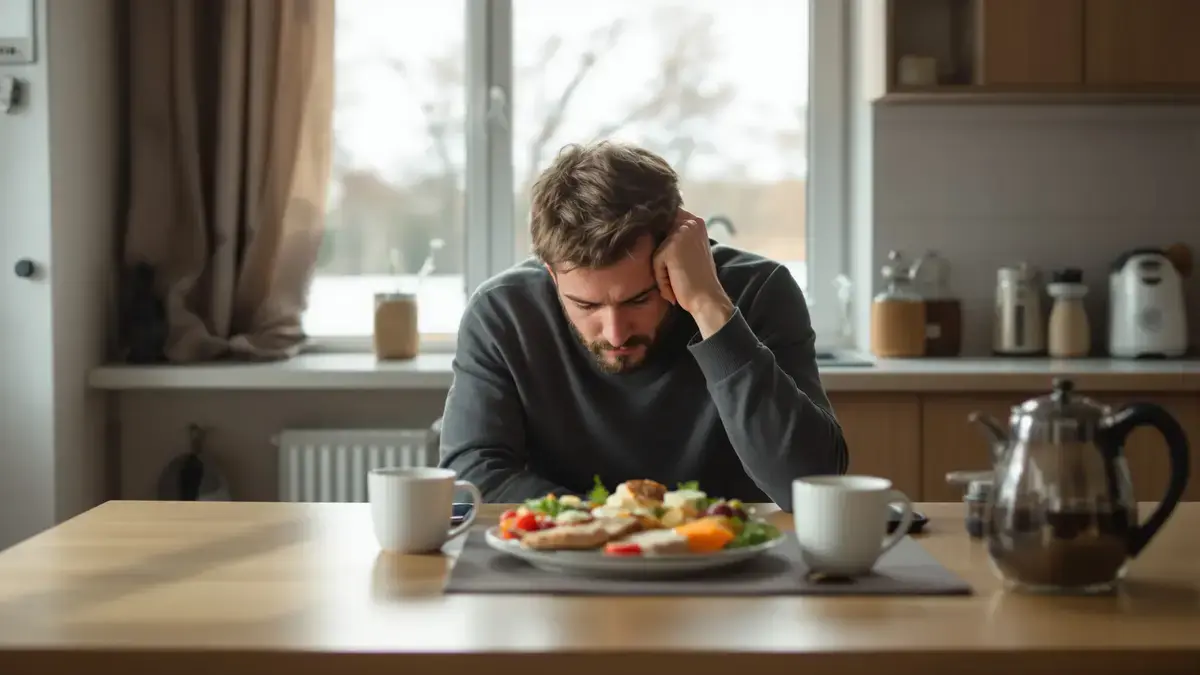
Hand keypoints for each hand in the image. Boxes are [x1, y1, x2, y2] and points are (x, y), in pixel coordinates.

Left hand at [653, 209, 733, 337]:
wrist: (706, 299)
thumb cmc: (697, 280)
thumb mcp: (691, 251)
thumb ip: (677, 240)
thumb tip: (652, 234)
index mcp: (696, 222)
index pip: (668, 221)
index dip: (664, 239)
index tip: (672, 259)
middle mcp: (690, 223)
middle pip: (658, 235)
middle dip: (663, 256)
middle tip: (679, 272)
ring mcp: (681, 233)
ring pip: (657, 250)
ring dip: (662, 268)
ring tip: (676, 280)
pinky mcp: (672, 247)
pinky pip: (656, 261)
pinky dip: (662, 277)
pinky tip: (674, 284)